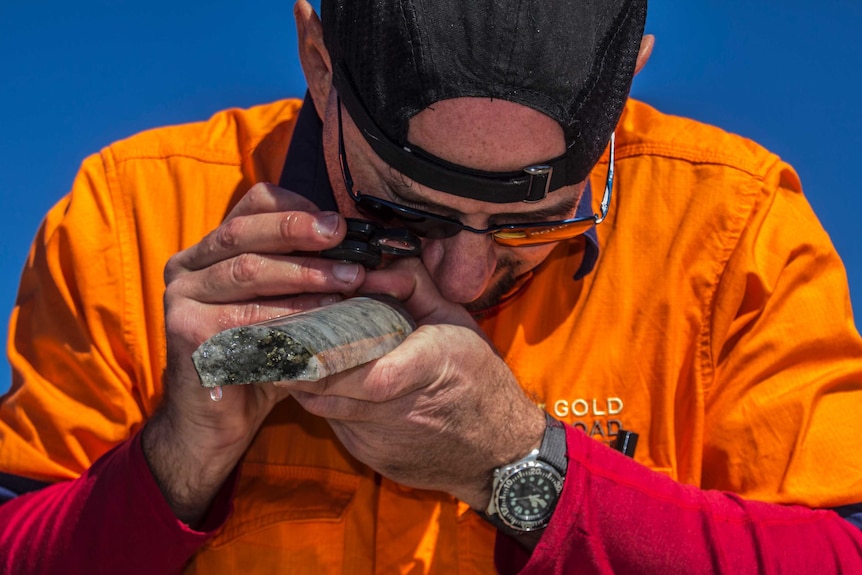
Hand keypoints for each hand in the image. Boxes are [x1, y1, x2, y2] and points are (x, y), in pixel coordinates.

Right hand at [142, 182, 365, 524]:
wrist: (215, 422)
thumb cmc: (258, 358)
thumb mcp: (282, 308)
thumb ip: (305, 275)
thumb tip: (361, 249)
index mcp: (208, 251)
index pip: (249, 206)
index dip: (295, 209)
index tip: (337, 223)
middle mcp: (186, 267)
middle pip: (244, 232)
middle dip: (300, 231)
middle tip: (344, 237)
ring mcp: (180, 298)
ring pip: (247, 271)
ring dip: (304, 274)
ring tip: (349, 281)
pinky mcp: (185, 331)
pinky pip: (243, 318)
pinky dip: (288, 317)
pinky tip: (323, 321)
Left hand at [284, 258, 546, 509]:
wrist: (497, 452)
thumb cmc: (479, 378)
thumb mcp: (456, 321)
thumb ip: (415, 287)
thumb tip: (373, 265)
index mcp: (428, 368)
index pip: (369, 374)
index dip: (327, 359)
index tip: (301, 338)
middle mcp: (401, 410)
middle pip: (332, 392)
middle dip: (302, 366)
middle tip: (284, 340)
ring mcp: (383, 440)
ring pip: (326, 409)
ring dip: (311, 384)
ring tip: (303, 358)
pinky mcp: (372, 457)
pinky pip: (338, 425)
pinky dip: (332, 403)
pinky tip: (340, 385)